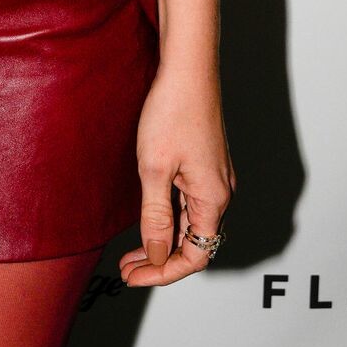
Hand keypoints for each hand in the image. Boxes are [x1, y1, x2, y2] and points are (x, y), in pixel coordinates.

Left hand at [118, 61, 233, 287]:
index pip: (195, 256)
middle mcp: (220, 192)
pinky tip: (147, 219)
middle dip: (160, 261)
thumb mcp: (155, 169)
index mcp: (213, 199)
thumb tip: (157, 255)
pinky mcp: (205, 164)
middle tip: (126, 269)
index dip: (163, 273)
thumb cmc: (173, 111)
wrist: (188, 68)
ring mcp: (214, 177)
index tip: (133, 277)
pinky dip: (168, 218)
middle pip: (194, 243)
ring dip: (162, 240)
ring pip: (191, 224)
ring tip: (131, 252)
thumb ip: (156, 216)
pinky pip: (190, 204)